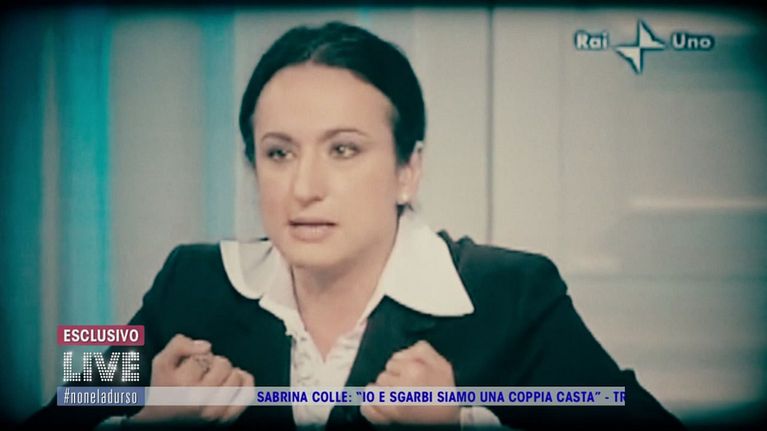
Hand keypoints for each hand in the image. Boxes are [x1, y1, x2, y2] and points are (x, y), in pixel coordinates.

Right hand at [128, 334, 254, 424]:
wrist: (163, 421)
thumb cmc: (164, 387)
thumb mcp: (162, 362)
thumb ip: (179, 345)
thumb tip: (207, 346)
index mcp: (179, 385)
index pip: (202, 355)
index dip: (196, 357)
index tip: (187, 367)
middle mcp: (197, 401)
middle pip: (223, 364)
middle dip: (213, 363)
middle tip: (201, 374)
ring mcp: (213, 413)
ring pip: (236, 376)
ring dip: (227, 373)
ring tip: (213, 380)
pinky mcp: (226, 420)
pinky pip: (247, 394)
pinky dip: (244, 383)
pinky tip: (235, 380)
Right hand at [361, 340, 459, 425]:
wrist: (464, 404)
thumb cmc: (431, 415)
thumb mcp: (402, 420)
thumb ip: (378, 412)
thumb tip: (363, 399)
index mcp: (398, 405)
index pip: (370, 394)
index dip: (379, 397)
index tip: (390, 400)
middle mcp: (404, 382)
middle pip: (381, 378)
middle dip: (392, 384)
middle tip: (409, 392)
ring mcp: (415, 364)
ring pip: (392, 361)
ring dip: (400, 369)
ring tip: (416, 378)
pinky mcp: (425, 351)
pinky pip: (406, 350)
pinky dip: (411, 356)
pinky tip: (421, 366)